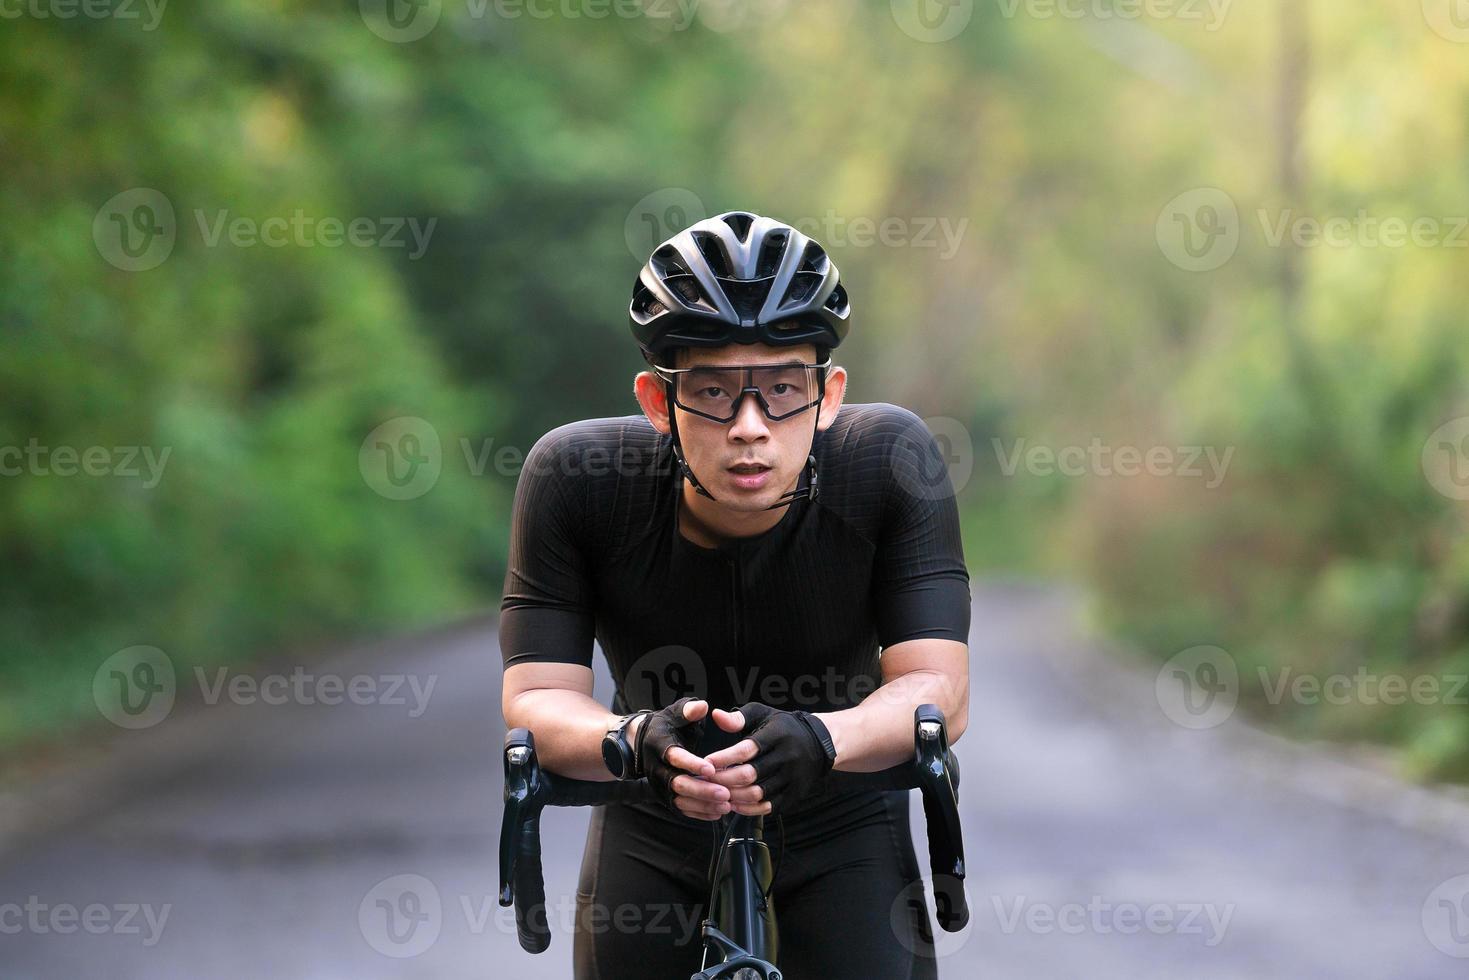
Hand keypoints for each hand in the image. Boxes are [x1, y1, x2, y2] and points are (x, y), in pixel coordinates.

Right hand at [633, 698, 731, 821]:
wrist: (640, 743)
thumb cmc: (664, 726)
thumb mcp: (674, 713)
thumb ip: (688, 710)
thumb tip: (702, 706)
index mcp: (658, 746)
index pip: (674, 757)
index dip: (692, 763)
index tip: (711, 768)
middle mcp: (656, 769)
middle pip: (677, 784)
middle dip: (702, 790)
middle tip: (725, 793)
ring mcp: (659, 785)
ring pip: (680, 800)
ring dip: (703, 804)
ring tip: (726, 805)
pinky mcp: (665, 796)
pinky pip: (681, 809)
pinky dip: (698, 812)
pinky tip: (717, 812)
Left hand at [703, 702, 836, 815]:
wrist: (819, 743)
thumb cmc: (783, 727)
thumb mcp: (763, 715)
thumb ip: (739, 718)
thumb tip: (716, 716)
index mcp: (777, 735)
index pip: (747, 749)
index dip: (724, 758)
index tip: (707, 762)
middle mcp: (787, 757)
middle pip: (750, 774)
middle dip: (724, 779)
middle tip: (707, 780)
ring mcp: (792, 778)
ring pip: (757, 794)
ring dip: (734, 796)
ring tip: (717, 792)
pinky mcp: (795, 794)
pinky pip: (768, 807)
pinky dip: (748, 809)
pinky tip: (734, 804)